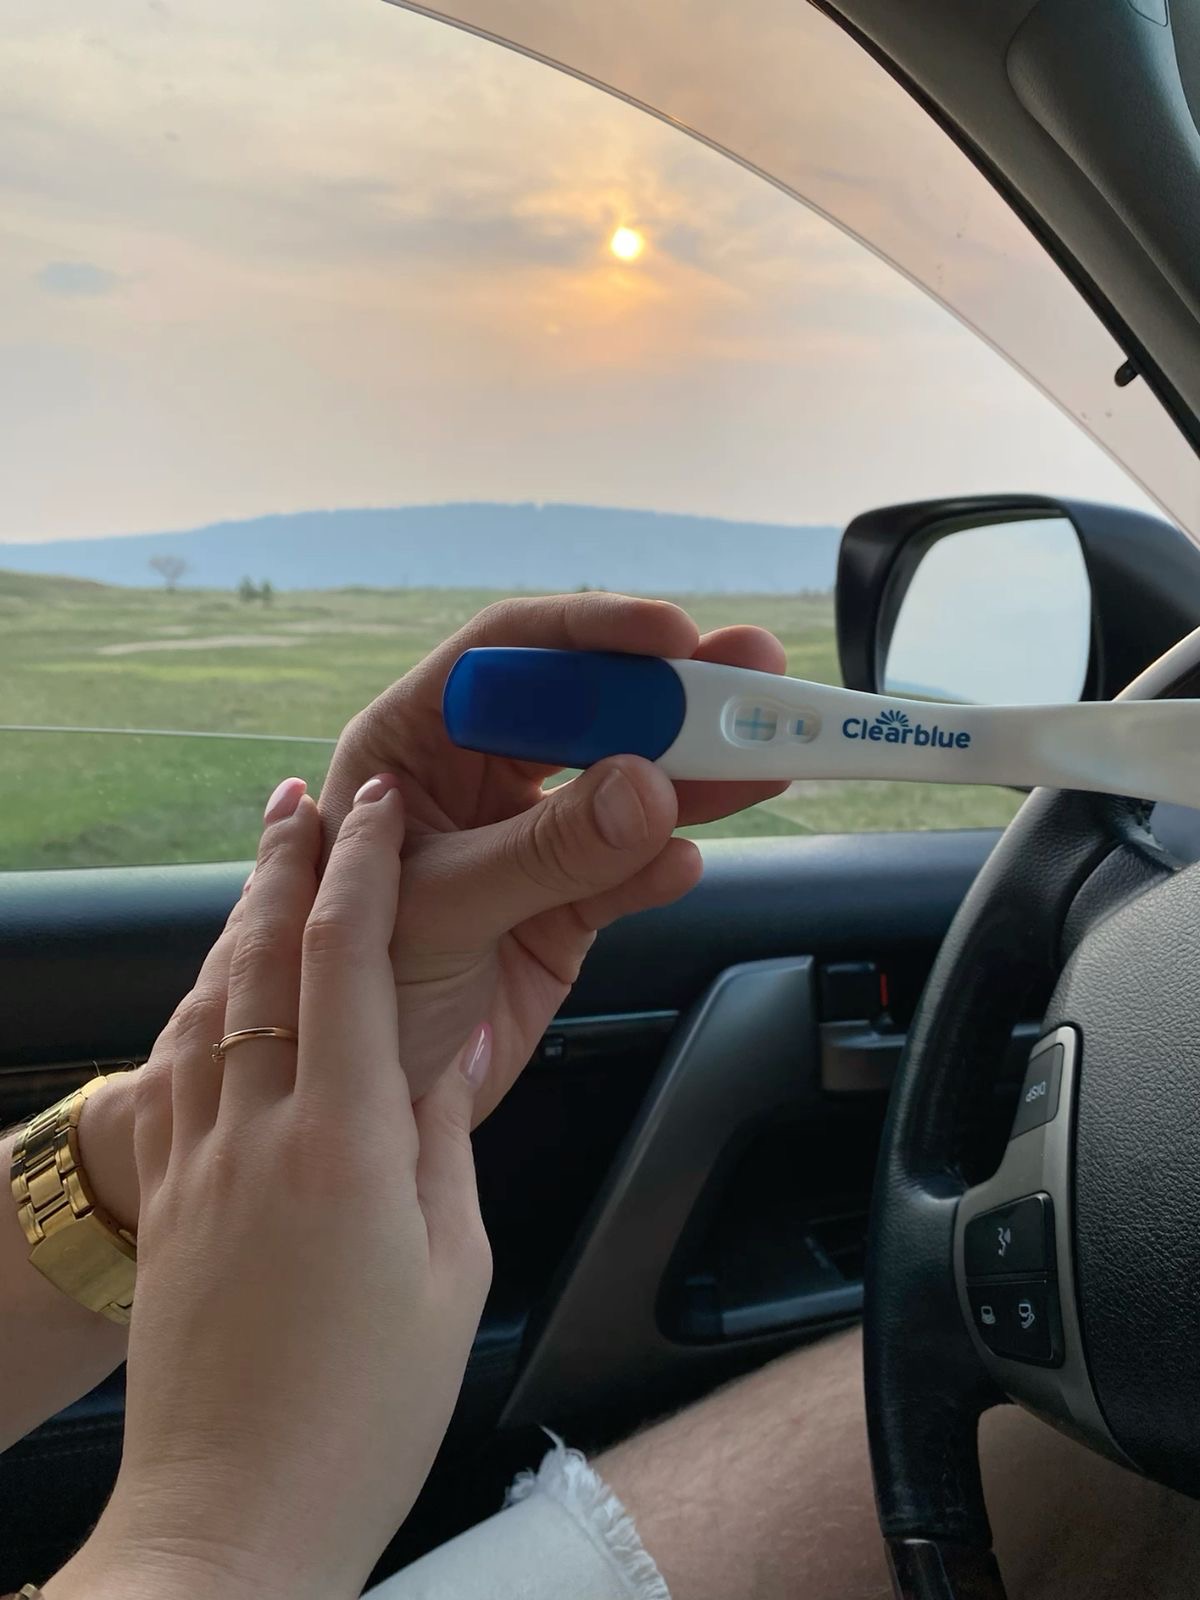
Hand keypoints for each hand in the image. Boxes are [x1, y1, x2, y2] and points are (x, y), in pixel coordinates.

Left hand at [51, 778, 490, 1599]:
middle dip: (286, 863)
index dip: (362, 868)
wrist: (232, 1516)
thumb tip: (445, 1053)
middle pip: (260, 959)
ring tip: (267, 864)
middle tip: (305, 794)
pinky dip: (209, 999)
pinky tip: (222, 985)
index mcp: (342, 1143)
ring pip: (213, 1003)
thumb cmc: (364, 1411)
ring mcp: (201, 1163)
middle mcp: (256, 1132)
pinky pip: (182, 1065)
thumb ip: (440, 1142)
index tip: (380, 804)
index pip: (345, 961)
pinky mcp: (176, 1199)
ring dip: (242, 918)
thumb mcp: (450, 1270)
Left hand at [318, 592, 787, 1119]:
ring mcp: (529, 844)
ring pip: (625, 790)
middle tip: (756, 673)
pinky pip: (628, 876)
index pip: (509, 655)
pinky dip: (661, 869)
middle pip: (588, 710)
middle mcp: (476, 779)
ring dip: (697, 773)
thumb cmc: (346, 991)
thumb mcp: (436, 909)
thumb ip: (542, 850)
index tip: (674, 635)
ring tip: (768, 756)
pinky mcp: (567, 911)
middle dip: (671, 693)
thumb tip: (648, 788)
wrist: (359, 1110)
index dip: (591, 632)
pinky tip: (685, 862)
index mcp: (415, 742)